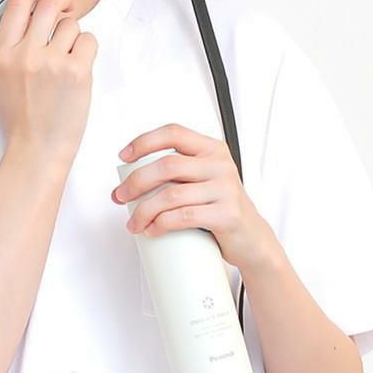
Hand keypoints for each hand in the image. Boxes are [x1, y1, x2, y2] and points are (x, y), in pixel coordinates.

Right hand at [0, 0, 97, 162]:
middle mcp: (27, 53)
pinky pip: (89, 39)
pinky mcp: (78, 72)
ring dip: (72, 34)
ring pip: (72, 22)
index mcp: (3, 51)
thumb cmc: (18, 115)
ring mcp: (53, 62)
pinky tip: (77, 65)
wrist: (37, 148)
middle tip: (64, 8)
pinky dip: (86, 49)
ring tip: (66, 54)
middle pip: (50, 0)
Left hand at [112, 122, 280, 271]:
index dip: (144, 142)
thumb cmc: (219, 207)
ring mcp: (225, 189)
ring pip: (171, 195)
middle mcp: (220, 164)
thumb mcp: (203, 180)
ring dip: (144, 210)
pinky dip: (161, 224)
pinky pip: (184, 216)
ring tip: (134, 222)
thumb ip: (177, 171)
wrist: (252, 239)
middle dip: (136, 182)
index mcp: (211, 149)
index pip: (173, 133)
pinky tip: (151, 229)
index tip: (124, 157)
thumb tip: (129, 181)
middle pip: (167, 165)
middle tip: (120, 197)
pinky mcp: (227, 215)